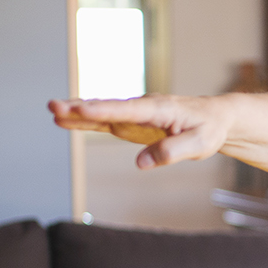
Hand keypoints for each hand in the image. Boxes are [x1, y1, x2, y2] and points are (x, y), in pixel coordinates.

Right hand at [48, 95, 233, 168]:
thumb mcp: (199, 144)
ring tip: (53, 110)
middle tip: (54, 106)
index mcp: (159, 109)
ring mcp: (135, 114)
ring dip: (78, 111)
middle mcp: (143, 107)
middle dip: (81, 107)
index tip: (81, 108)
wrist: (215, 118)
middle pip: (108, 107)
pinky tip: (67, 119)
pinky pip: (105, 120)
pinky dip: (86, 119)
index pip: (127, 110)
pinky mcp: (132, 122)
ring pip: (102, 112)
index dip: (103, 110)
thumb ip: (171, 151)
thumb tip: (141, 162)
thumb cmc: (209, 128)